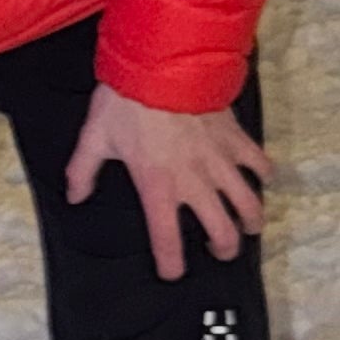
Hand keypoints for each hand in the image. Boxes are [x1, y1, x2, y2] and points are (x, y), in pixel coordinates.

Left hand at [64, 83, 269, 281]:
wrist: (162, 65)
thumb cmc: (125, 102)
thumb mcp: (94, 137)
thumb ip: (83, 170)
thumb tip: (75, 197)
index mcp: (157, 185)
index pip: (166, 237)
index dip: (171, 261)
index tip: (173, 274)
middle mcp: (194, 181)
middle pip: (221, 229)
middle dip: (224, 249)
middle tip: (220, 252)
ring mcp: (220, 161)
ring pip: (248, 203)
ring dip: (252, 220)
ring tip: (248, 227)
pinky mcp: (236, 139)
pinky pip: (260, 163)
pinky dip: (264, 174)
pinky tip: (260, 178)